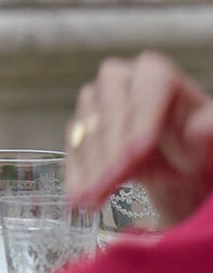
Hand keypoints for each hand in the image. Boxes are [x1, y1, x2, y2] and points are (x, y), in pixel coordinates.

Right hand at [68, 51, 212, 224]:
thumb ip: (210, 130)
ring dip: (89, 167)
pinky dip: (76, 174)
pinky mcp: (80, 123)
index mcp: (157, 74)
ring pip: (87, 129)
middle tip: (111, 181)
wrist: (177, 164)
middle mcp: (121, 79)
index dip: (139, 122)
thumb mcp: (211, 141)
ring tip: (92, 198)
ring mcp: (95, 100)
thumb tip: (201, 128)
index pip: (145, 90)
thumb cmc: (198, 146)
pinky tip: (79, 195)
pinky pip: (73, 148)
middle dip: (109, 148)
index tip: (137, 154)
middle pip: (109, 106)